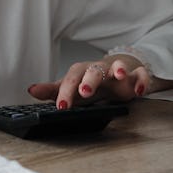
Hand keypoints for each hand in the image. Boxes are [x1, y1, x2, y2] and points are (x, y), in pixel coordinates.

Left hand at [27, 55, 152, 108]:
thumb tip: (31, 90)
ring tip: (120, 76)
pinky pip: (140, 74)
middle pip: (93, 70)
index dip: (66, 91)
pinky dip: (142, 80)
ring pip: (118, 66)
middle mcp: (99, 69)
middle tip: (85, 92)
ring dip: (119, 69)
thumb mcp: (72, 87)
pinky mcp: (135, 76)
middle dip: (89, 80)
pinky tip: (140, 90)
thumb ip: (53, 90)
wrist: (116, 72)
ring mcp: (118, 71)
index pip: (71, 78)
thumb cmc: (90, 82)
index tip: (61, 106)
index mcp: (82, 72)